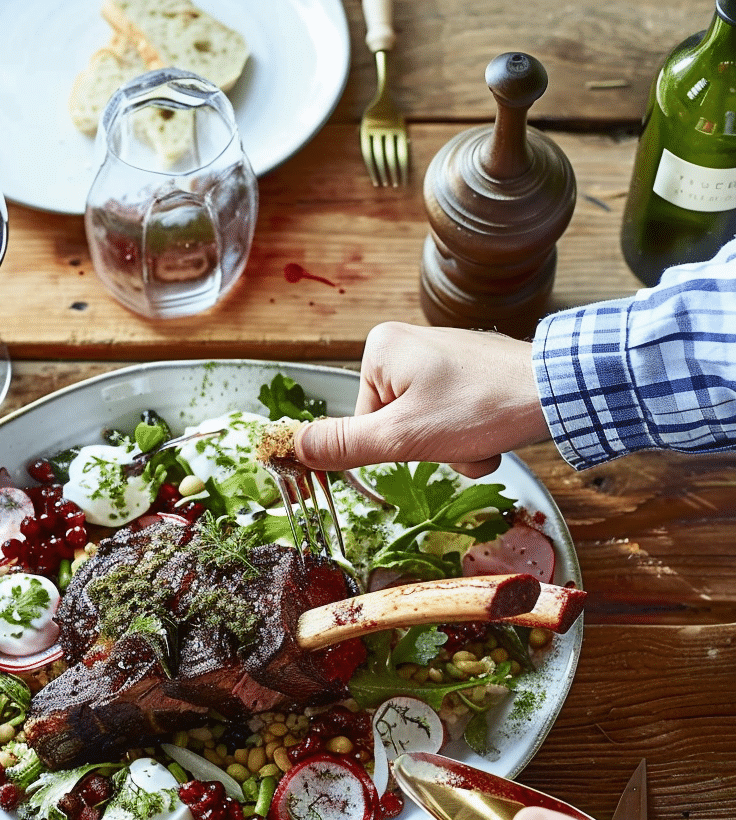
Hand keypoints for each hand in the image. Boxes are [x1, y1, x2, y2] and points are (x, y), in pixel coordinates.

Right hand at [293, 322, 549, 476]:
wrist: (557, 391)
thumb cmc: (482, 407)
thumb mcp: (402, 436)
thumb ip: (344, 445)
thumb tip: (290, 447)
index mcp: (380, 350)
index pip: (362, 421)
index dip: (391, 446)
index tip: (422, 444)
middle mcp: (406, 345)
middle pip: (395, 424)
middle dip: (429, 447)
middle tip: (456, 441)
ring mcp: (440, 358)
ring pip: (427, 426)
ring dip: (452, 447)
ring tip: (479, 436)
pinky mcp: (468, 371)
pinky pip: (451, 417)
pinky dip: (469, 434)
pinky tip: (491, 430)